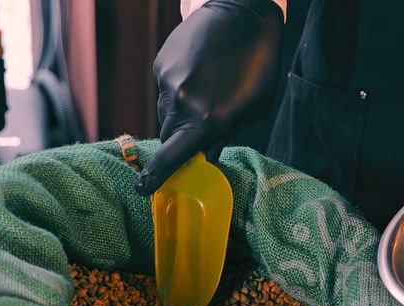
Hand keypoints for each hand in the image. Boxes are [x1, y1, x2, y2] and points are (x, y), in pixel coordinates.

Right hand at [136, 0, 282, 195]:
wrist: (242, 12)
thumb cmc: (258, 64)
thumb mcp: (253, 108)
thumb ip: (226, 135)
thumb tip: (206, 156)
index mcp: (208, 118)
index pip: (173, 157)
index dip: (158, 176)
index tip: (145, 189)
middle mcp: (181, 102)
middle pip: (167, 137)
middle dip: (181, 139)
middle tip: (202, 127)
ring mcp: (167, 81)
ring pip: (165, 113)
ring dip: (180, 113)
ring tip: (206, 91)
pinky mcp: (160, 65)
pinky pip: (164, 90)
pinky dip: (177, 90)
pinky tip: (198, 73)